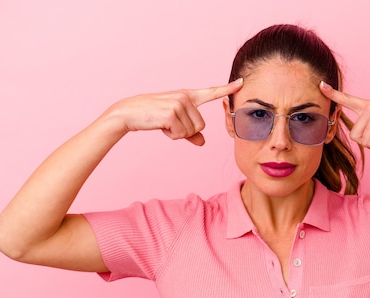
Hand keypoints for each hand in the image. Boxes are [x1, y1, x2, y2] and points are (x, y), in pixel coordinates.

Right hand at [103, 78, 242, 145]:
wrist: (128, 113)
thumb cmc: (152, 117)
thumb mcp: (173, 123)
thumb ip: (190, 132)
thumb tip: (203, 143)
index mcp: (187, 95)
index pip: (211, 92)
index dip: (227, 89)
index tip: (241, 82)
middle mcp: (185, 96)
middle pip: (201, 126)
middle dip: (187, 131)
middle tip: (169, 123)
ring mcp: (179, 103)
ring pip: (192, 131)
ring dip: (178, 134)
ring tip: (164, 123)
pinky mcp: (172, 113)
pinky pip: (182, 134)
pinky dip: (172, 135)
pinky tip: (160, 125)